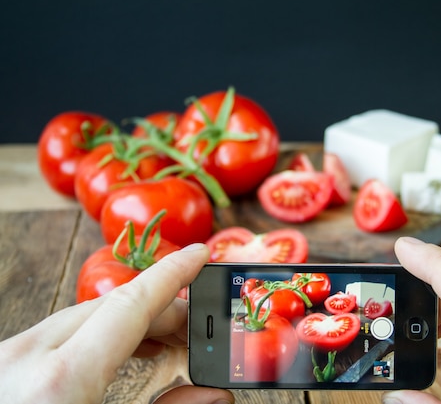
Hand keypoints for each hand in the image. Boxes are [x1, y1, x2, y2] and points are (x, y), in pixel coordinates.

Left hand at [0, 243, 232, 403]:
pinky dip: (97, 334)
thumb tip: (215, 395)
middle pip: (108, 308)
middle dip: (159, 310)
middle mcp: (24, 360)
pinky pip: (57, 335)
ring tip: (168, 342)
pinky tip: (119, 351)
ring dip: (129, 322)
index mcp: (59, 384)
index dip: (172, 274)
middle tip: (198, 329)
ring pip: (81, 318)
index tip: (201, 255)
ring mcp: (5, 360)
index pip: (128, 304)